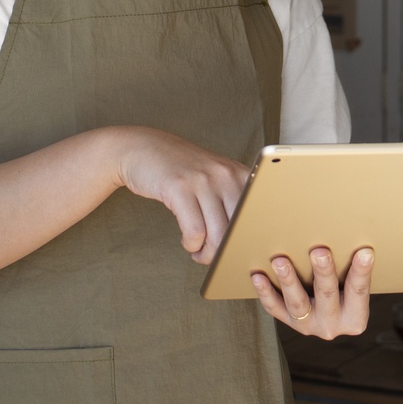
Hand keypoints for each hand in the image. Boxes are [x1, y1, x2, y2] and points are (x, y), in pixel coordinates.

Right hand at [108, 127, 250, 264]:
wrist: (144, 148)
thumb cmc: (182, 171)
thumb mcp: (215, 179)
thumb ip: (233, 203)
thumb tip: (247, 243)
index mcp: (240, 175)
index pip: (258, 217)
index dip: (249, 240)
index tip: (238, 251)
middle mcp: (225, 175)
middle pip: (238, 231)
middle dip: (225, 252)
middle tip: (211, 255)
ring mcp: (202, 180)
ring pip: (218, 236)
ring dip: (206, 252)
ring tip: (198, 249)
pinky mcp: (178, 187)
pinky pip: (194, 231)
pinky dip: (191, 244)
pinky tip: (187, 239)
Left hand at [251, 246, 372, 338]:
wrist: (330, 317)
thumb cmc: (345, 289)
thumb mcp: (354, 285)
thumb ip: (354, 268)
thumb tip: (357, 237)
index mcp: (354, 318)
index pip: (358, 292)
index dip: (361, 272)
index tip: (365, 252)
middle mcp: (332, 325)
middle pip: (327, 295)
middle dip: (323, 273)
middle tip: (319, 251)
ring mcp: (308, 326)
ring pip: (298, 303)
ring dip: (288, 280)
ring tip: (280, 261)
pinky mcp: (289, 321)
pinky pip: (275, 308)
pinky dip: (265, 292)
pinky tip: (258, 276)